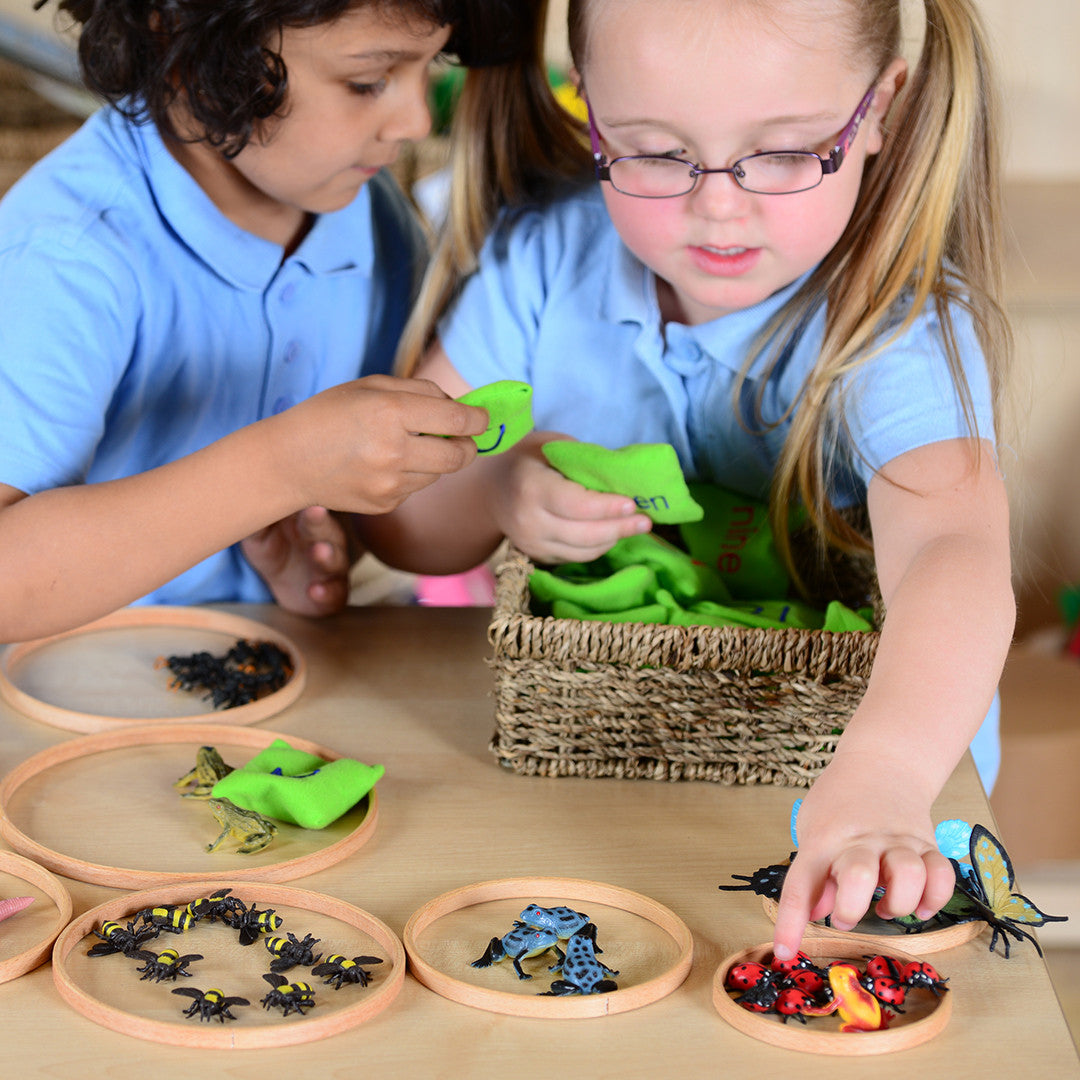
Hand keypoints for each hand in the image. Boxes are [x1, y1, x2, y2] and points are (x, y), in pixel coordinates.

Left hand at [241, 506, 354, 616]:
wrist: (288, 586)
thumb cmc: (274, 548)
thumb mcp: (258, 534)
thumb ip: (255, 520)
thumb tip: (243, 498)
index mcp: (308, 521)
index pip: (309, 506)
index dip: (305, 499)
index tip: (300, 490)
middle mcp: (324, 540)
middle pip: (325, 528)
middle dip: (318, 521)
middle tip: (314, 511)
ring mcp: (331, 567)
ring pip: (335, 560)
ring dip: (327, 555)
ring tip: (318, 551)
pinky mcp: (333, 593)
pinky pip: (334, 594)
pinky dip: (327, 593)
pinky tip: (316, 591)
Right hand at [272, 375, 486, 514]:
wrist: (287, 462)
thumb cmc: (329, 415)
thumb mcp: (371, 386)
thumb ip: (421, 392)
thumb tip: (460, 409)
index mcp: (390, 412)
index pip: (457, 421)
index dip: (478, 419)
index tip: (481, 418)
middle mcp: (393, 451)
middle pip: (460, 456)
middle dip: (468, 446)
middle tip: (460, 438)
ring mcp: (389, 483)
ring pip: (439, 473)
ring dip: (435, 460)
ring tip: (404, 447)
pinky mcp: (384, 505)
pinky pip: (415, 488)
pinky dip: (410, 475)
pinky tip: (381, 466)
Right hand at [490, 433, 651, 562]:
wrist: (490, 487)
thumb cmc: (528, 458)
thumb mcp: (554, 447)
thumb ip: (586, 464)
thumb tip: (627, 479)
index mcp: (531, 487)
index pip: (576, 505)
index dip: (607, 508)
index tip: (633, 503)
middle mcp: (528, 521)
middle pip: (583, 534)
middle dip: (619, 528)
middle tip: (646, 521)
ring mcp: (530, 543)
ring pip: (582, 551)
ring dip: (613, 539)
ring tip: (636, 526)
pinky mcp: (537, 556)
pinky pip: (575, 557)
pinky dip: (599, 546)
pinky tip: (613, 533)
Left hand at [770, 754, 955, 959]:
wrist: (883, 763)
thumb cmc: (839, 804)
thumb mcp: (814, 831)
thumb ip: (816, 875)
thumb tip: (816, 915)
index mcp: (824, 840)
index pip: (801, 884)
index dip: (791, 922)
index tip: (783, 952)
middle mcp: (861, 840)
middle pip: (858, 875)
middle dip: (852, 908)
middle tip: (846, 917)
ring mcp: (897, 841)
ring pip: (908, 874)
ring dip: (898, 904)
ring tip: (886, 908)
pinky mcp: (927, 844)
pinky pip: (941, 874)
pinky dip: (934, 899)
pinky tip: (920, 905)